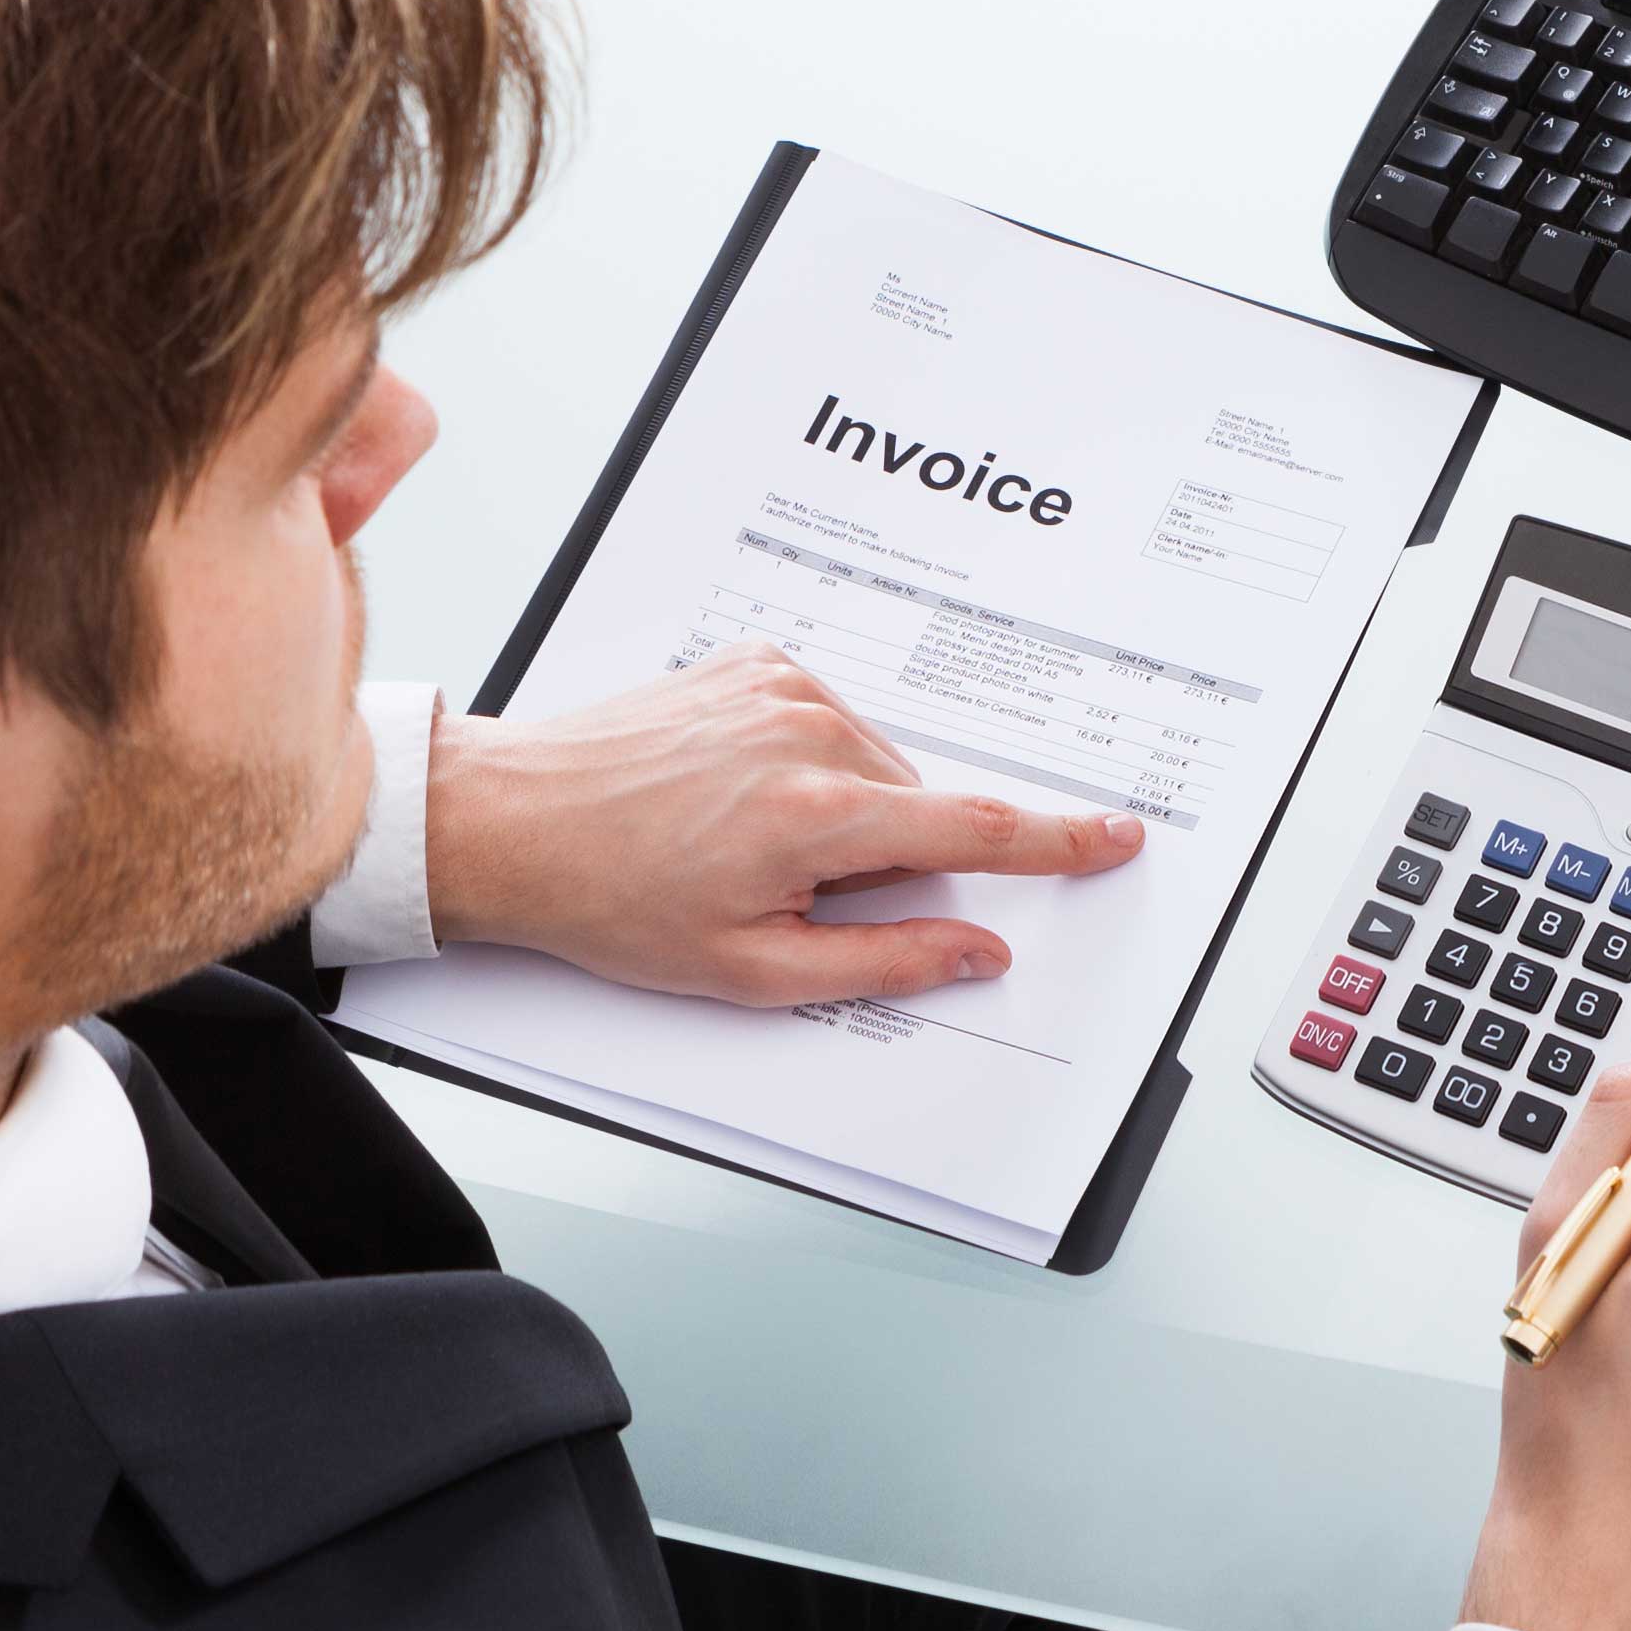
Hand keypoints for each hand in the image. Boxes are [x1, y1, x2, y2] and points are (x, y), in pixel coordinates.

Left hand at [424, 641, 1141, 1003]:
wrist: (513, 823)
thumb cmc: (613, 901)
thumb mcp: (753, 969)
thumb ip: (884, 961)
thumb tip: (977, 951)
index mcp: (817, 815)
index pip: (975, 831)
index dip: (1057, 842)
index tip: (1117, 837)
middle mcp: (810, 734)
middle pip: (916, 805)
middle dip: (883, 856)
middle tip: (784, 890)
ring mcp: (782, 687)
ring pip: (876, 764)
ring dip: (844, 809)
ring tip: (744, 841)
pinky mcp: (756, 661)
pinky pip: (830, 720)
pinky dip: (811, 762)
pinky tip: (740, 793)